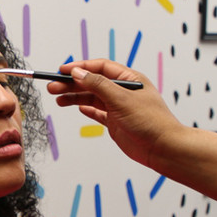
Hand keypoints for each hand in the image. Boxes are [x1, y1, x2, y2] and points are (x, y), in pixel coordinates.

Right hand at [46, 59, 182, 166]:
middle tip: (53, 87)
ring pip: (92, 98)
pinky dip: (87, 109)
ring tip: (58, 99)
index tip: (62, 70)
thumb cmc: (150, 121)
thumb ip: (98, 85)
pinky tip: (77, 108)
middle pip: (92, 82)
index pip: (100, 68)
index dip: (81, 67)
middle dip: (72, 84)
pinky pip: (98, 113)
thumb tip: (78, 73)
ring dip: (75, 97)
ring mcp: (119, 107)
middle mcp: (123, 91)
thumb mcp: (121, 99)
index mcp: (129, 79)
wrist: (163, 148)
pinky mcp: (116, 123)